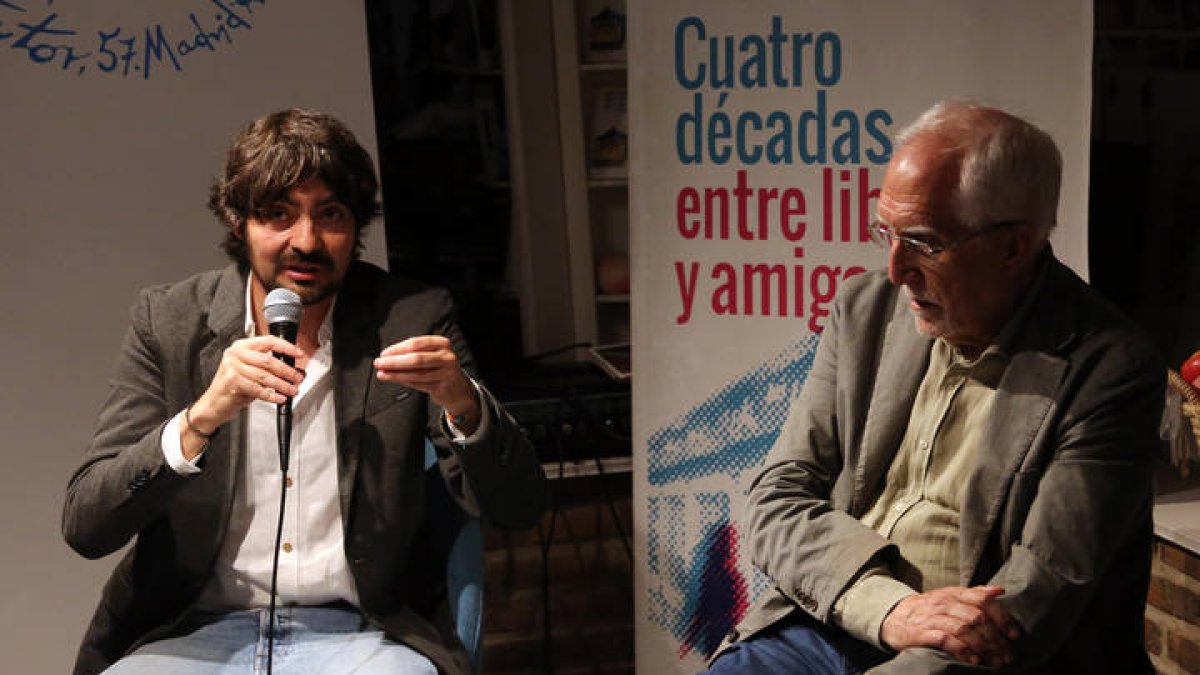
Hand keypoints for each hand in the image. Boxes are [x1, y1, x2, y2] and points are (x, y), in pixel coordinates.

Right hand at [186, 336, 304, 454]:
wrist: (214, 403)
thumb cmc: (233, 386)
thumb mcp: (250, 370)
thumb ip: (268, 366)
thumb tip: (294, 369)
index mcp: (241, 346)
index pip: (268, 341)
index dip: (286, 347)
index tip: (299, 354)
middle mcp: (236, 354)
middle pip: (268, 360)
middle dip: (287, 371)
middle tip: (297, 378)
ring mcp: (232, 368)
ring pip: (265, 376)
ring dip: (282, 385)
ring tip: (292, 390)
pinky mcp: (232, 382)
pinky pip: (258, 388)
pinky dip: (272, 395)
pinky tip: (279, 398)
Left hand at [373, 336, 478, 429]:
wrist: (458, 389)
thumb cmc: (439, 368)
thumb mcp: (431, 355)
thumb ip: (413, 353)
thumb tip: (387, 357)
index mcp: (442, 343)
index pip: (417, 343)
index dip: (398, 348)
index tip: (383, 353)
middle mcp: (446, 357)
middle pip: (416, 358)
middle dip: (394, 361)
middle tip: (379, 363)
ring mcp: (446, 373)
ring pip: (416, 373)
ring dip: (396, 374)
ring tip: (382, 374)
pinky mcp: (442, 387)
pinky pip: (419, 384)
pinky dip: (404, 382)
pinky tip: (393, 379)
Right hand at [880, 585, 1019, 666]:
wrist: (892, 617)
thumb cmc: (927, 610)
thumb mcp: (949, 597)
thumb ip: (974, 594)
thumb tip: (999, 590)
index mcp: (953, 594)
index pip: (982, 600)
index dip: (1001, 617)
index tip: (1014, 635)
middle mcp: (943, 603)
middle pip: (976, 617)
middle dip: (995, 638)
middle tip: (1007, 655)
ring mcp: (931, 617)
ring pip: (963, 629)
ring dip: (983, 647)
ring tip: (995, 661)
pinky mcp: (921, 633)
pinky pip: (945, 640)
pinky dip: (962, 650)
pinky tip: (973, 660)